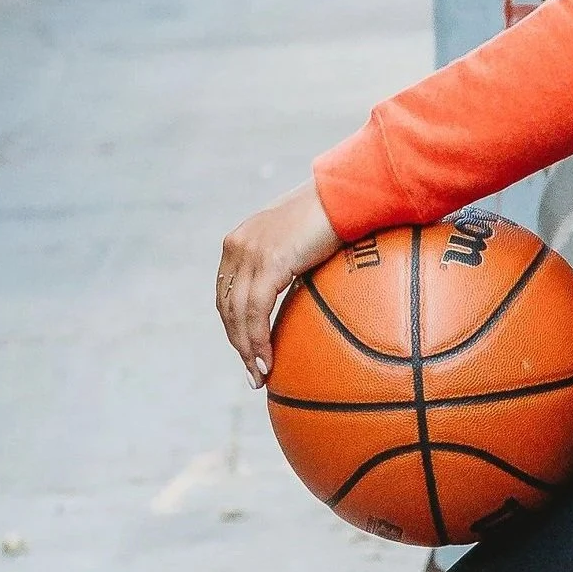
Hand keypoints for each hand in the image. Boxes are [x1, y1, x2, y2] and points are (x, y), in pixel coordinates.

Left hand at [216, 181, 338, 384]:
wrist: (346, 194)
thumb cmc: (335, 213)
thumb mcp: (300, 238)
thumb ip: (290, 259)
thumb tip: (300, 287)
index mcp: (239, 240)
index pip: (226, 291)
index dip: (233, 324)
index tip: (246, 350)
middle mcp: (237, 245)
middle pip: (226, 306)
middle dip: (237, 343)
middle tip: (252, 372)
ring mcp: (251, 253)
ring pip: (237, 314)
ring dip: (246, 350)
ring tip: (259, 376)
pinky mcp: (269, 263)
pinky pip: (256, 313)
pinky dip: (257, 341)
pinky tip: (266, 362)